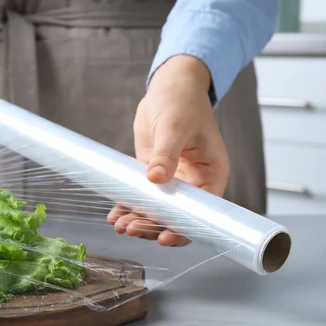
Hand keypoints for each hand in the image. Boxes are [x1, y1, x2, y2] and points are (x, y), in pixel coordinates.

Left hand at [108, 55, 229, 246]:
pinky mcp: (152, 173)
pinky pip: (141, 195)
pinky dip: (128, 205)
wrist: (169, 87)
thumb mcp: (175, 127)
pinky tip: (114, 213)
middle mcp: (193, 182)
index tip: (163, 237)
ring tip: (119, 225)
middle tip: (131, 228)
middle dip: (153, 225)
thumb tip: (156, 179)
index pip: (201, 211)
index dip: (183, 228)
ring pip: (156, 209)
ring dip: (138, 219)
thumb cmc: (182, 102)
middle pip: (176, 215)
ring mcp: (171, 180)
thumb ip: (166, 154)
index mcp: (211, 174)